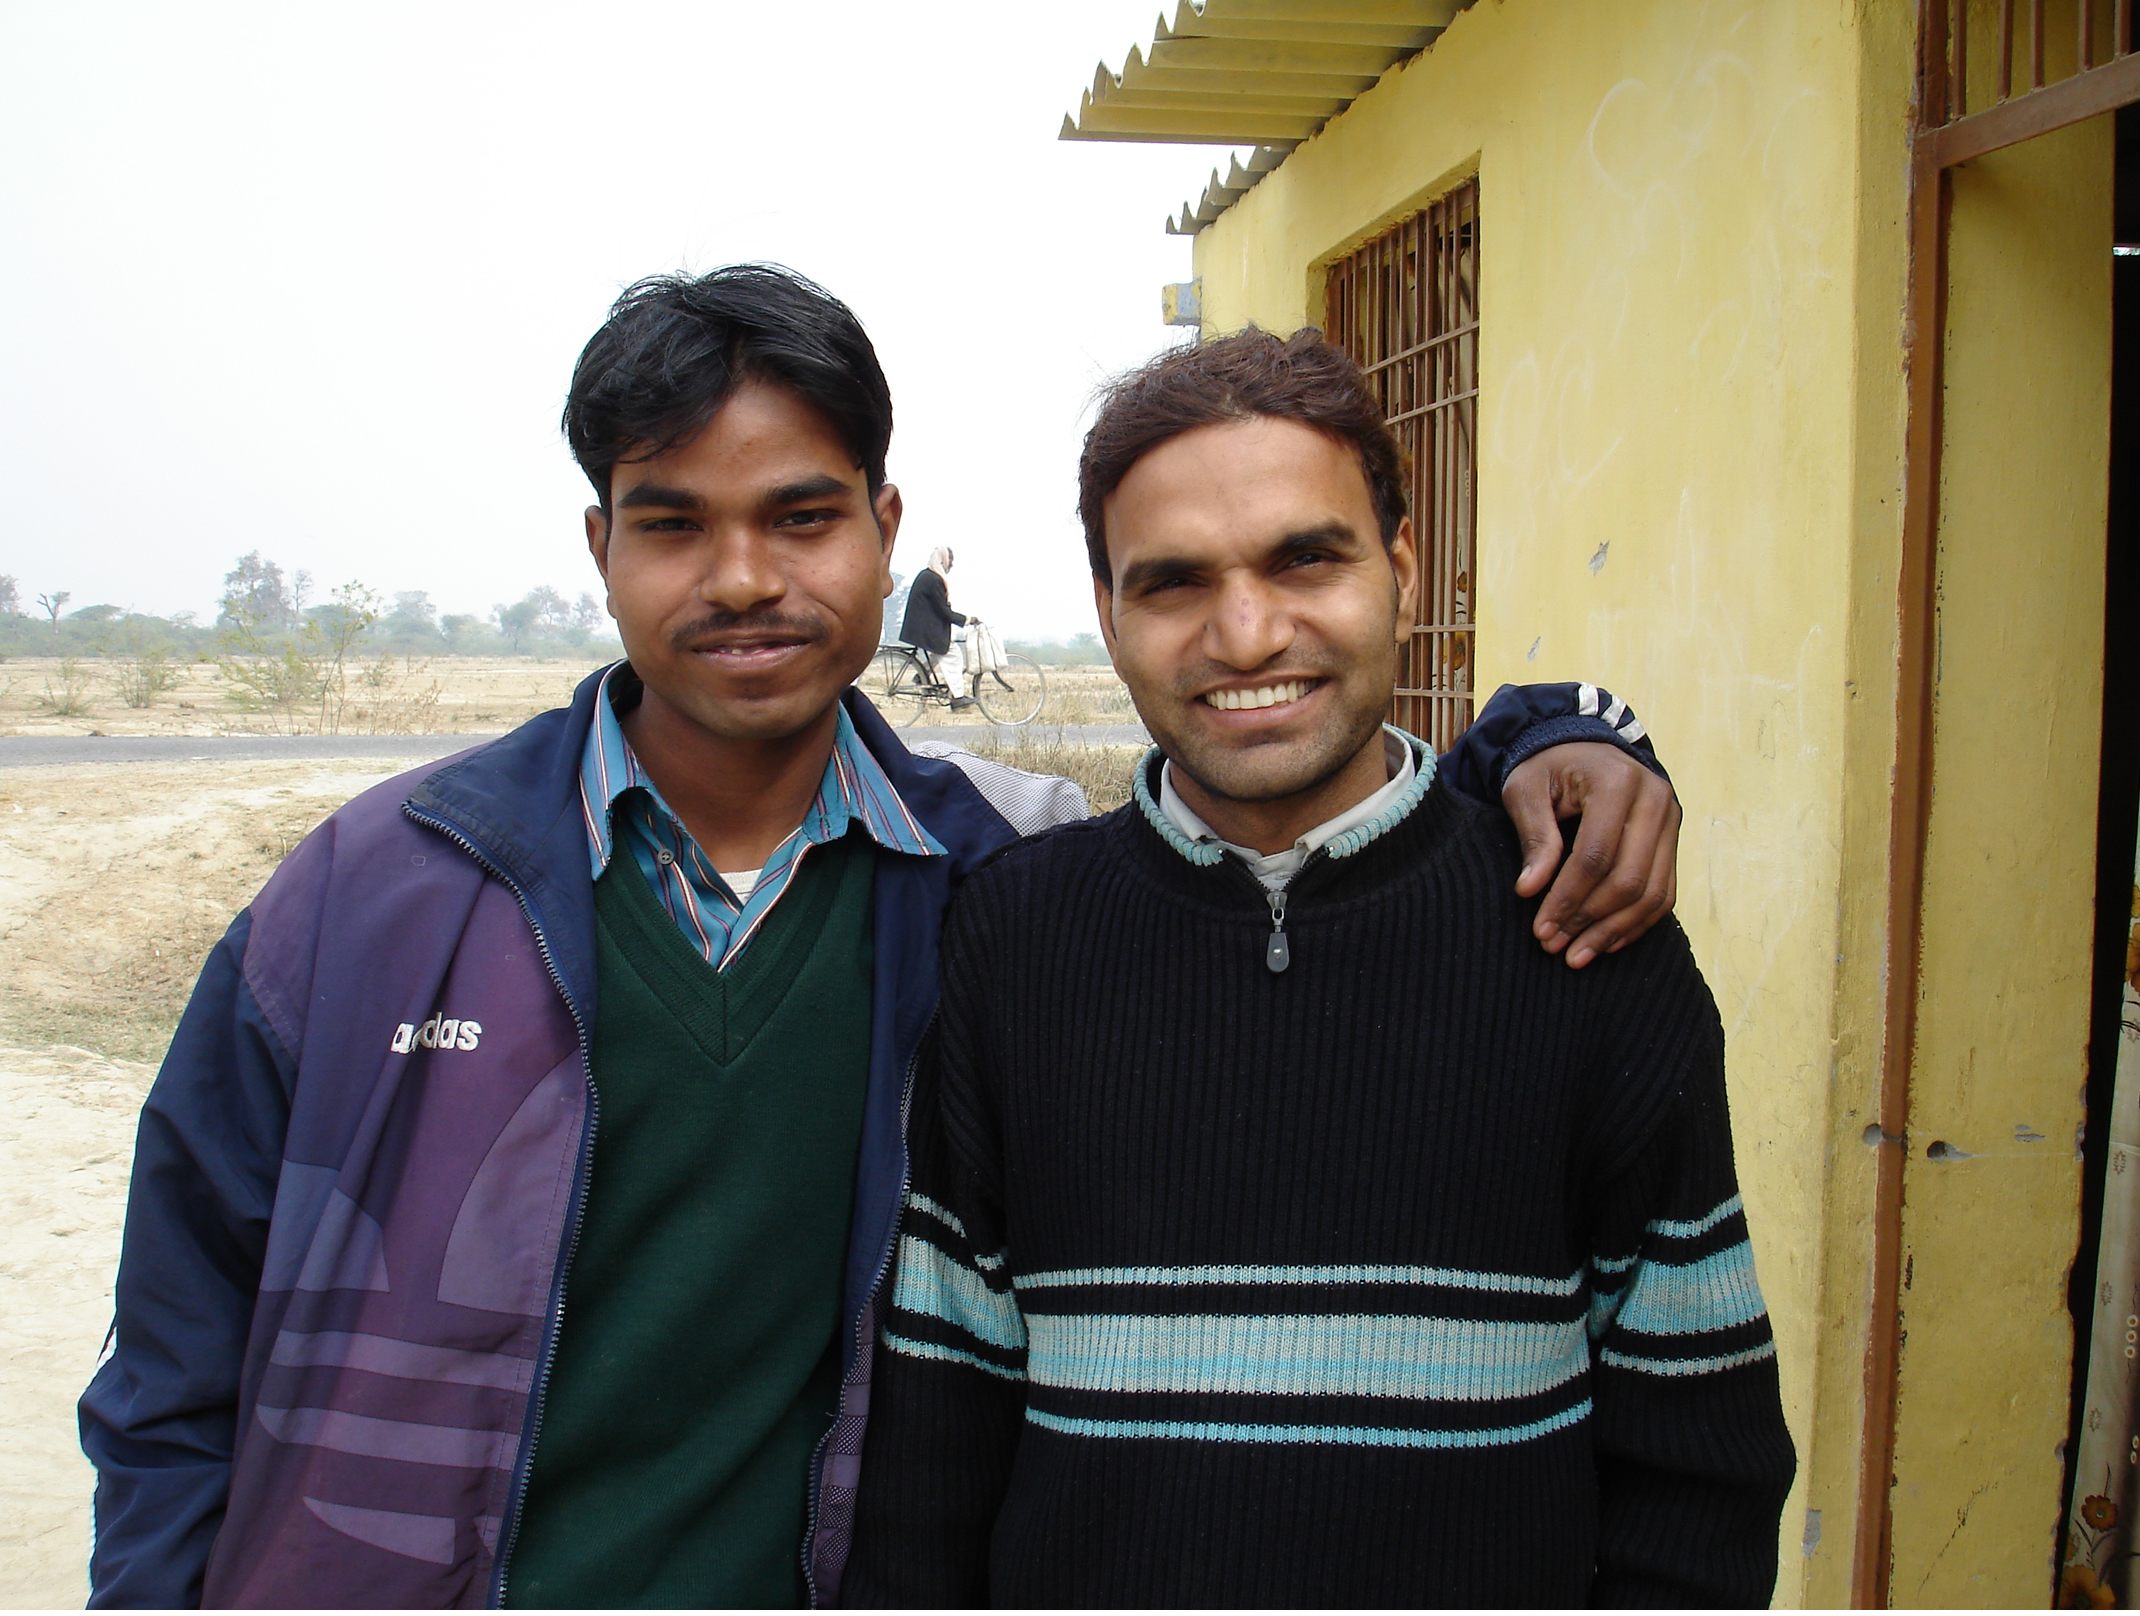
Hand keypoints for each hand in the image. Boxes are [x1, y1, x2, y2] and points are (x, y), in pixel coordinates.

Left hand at [1501, 742, 1679, 967]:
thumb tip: (1529, 890)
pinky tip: (1607, 943)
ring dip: (1614, 931)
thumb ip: (1533, 836)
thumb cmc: (1547, 768)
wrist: (1582, 747)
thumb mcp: (1525, 790)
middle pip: (1629, 879)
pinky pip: (1665, 893)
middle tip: (1555, 946)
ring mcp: (1671, 821)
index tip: (1540, 929)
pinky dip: (1637, 923)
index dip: (1567, 897)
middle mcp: (1655, 800)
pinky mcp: (1674, 840)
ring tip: (1577, 955)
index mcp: (1617, 782)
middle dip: (1589, 920)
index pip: (1596, 855)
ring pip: (1652, 893)